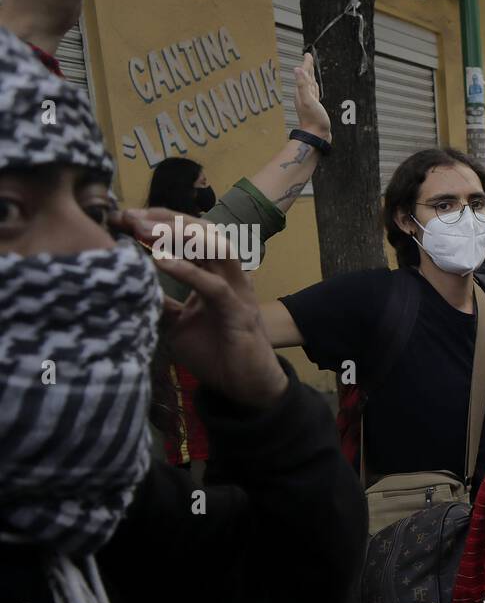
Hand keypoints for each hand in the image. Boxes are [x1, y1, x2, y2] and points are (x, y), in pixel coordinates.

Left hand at [117, 209, 288, 409]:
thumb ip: (161, 303)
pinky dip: (187, 270)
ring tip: (144, 230)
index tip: (121, 219)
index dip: (157, 223)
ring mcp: (236, 290)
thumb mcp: (177, 324)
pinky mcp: (238, 312)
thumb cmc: (216, 353)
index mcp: (214, 274)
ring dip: (179, 234)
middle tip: (129, 217)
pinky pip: (212, 285)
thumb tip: (130, 289)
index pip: (188, 236)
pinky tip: (161, 260)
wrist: (245, 386)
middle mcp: (227, 275)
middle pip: (201, 231)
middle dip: (164, 219)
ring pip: (213, 247)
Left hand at [294, 52, 330, 140]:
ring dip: (311, 76)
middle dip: (308, 67)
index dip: (306, 64)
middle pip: (306, 78)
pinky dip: (315, 87)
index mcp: (303, 93)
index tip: (308, 54)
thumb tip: (297, 70)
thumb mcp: (308, 101)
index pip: (304, 74)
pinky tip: (316, 87)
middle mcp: (305, 96)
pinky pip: (315, 93)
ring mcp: (310, 101)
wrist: (316, 136)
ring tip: (311, 69)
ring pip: (310, 84)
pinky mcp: (315, 107)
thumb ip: (303, 85)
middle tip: (309, 57)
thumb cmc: (313, 121)